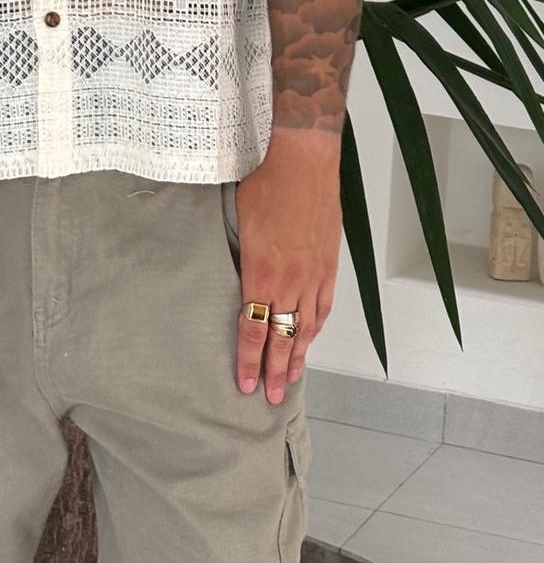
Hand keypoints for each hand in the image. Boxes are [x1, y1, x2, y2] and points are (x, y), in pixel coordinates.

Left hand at [233, 127, 341, 402]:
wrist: (304, 164)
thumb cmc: (265, 187)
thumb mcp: (237, 223)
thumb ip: (238, 258)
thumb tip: (233, 275)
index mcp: (260, 273)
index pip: (253, 328)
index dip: (248, 359)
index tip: (245, 383)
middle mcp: (289, 281)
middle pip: (282, 338)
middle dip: (276, 370)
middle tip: (271, 398)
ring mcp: (314, 275)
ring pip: (306, 328)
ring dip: (299, 356)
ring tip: (292, 380)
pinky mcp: (329, 265)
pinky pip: (323, 306)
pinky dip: (316, 327)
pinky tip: (311, 339)